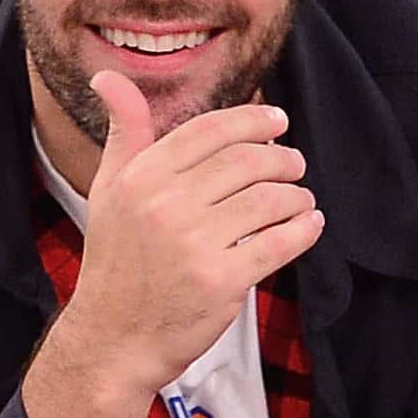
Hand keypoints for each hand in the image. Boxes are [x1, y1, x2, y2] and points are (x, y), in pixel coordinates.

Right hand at [56, 72, 323, 394]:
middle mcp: (166, 204)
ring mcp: (195, 243)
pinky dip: (304, 230)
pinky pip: (279, 243)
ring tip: (302, 200)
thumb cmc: (115, 264)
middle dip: (282, 159)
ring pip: (269, 200)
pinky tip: (309, 224)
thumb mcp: (107, 191)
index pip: (211, 130)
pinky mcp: (222, 280)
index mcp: (142, 177)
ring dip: (297, 196)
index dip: (253, 119)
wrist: (113, 340)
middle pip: (247, 161)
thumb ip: (124, 134)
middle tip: (295, 164)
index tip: (278, 122)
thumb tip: (109, 76)